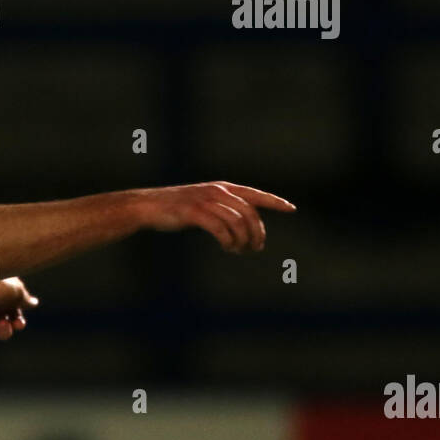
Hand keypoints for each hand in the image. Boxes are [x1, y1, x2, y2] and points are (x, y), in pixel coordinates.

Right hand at [141, 181, 295, 252]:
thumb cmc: (175, 208)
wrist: (148, 206)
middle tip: (256, 248)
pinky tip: (228, 248)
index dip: (275, 201)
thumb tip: (239, 225)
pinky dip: (228, 241)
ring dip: (243, 241)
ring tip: (239, 251)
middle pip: (250, 213)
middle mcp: (218, 192)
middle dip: (257, 233)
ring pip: (238, 222)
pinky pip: (221, 229)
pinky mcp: (195, 213)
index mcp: (223, 188)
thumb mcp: (202, 203)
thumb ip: (221, 209)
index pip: (255, 194)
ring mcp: (206, 201)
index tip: (291, 209)